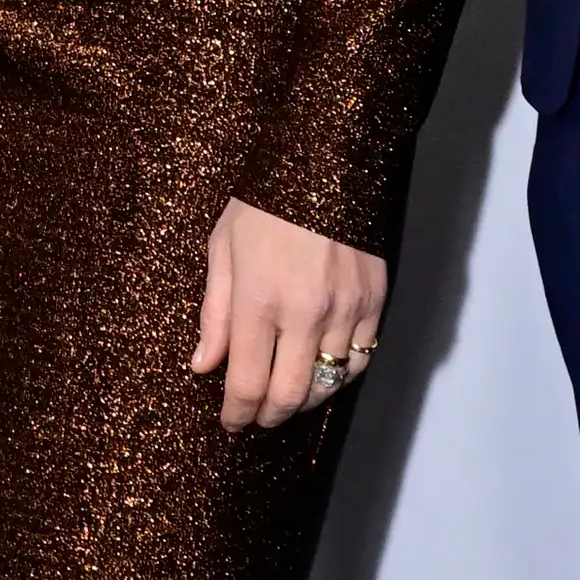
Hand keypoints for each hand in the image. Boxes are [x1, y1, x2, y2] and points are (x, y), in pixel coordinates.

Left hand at [191, 198, 387, 435]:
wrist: (324, 158)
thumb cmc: (264, 200)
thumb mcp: (223, 249)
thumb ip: (214, 314)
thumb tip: (204, 366)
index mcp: (259, 300)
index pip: (247, 384)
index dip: (237, 414)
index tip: (231, 422)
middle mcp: (305, 312)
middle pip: (291, 395)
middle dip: (270, 415)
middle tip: (257, 415)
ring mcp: (346, 308)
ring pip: (330, 382)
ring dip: (306, 397)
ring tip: (288, 393)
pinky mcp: (375, 299)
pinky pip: (362, 357)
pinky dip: (341, 372)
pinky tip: (323, 368)